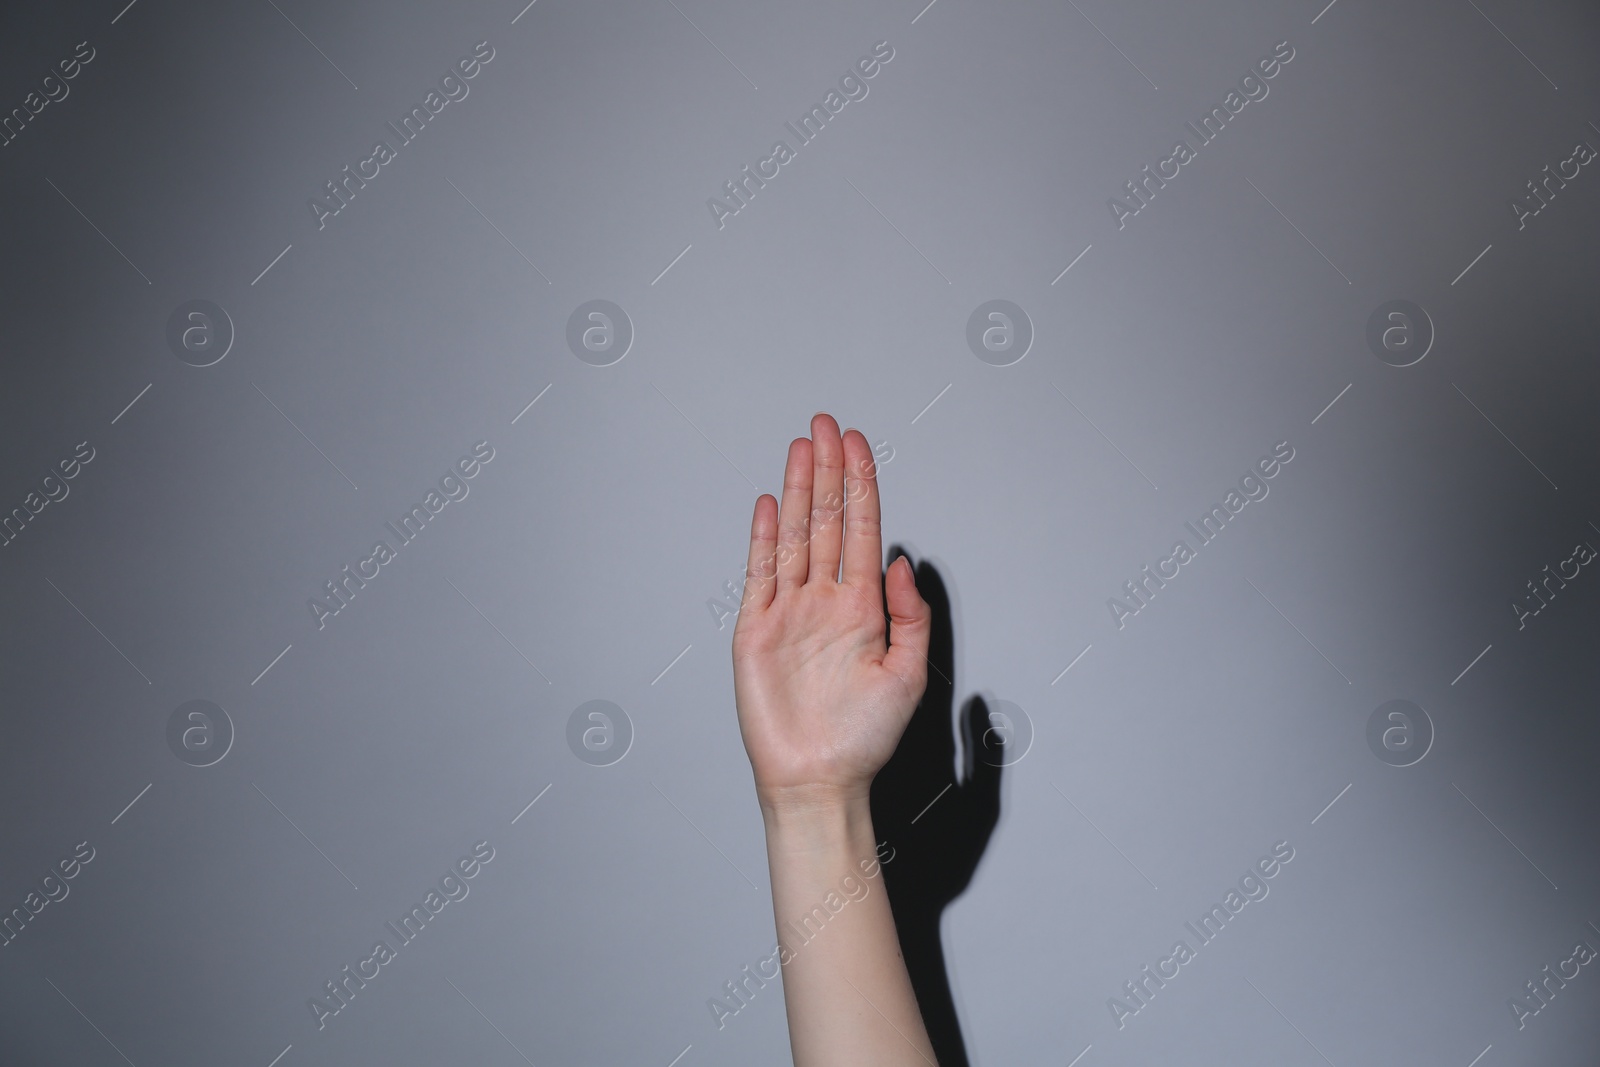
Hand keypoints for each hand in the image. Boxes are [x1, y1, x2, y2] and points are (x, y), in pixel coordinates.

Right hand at [731, 414, 931, 813]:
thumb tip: (900, 563)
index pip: (860, 530)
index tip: (860, 445)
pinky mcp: (756, 629)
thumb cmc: (864, 738)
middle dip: (829, 471)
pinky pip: (760, 573)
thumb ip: (909, 617)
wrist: (818, 780)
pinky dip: (763, 538)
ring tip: (801, 446)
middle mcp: (825, 601)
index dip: (861, 486)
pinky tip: (767, 504)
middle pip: (825, 521)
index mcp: (863, 608)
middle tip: (828, 424)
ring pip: (794, 536)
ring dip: (797, 491)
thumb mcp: (908, 675)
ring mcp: (789, 611)